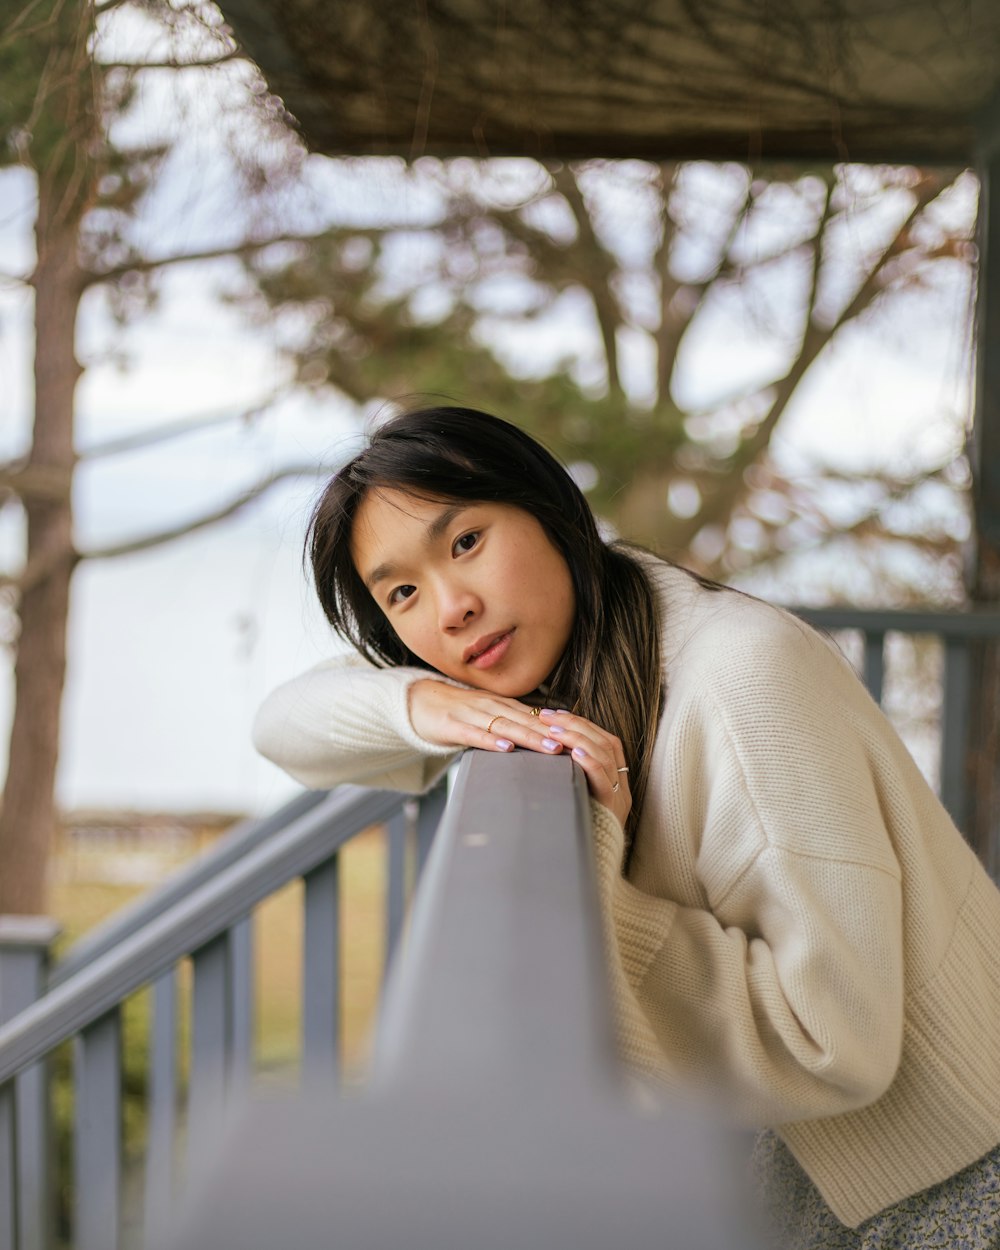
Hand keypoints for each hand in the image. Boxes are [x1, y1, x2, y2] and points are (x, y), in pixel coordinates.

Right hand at [408, 681, 631, 827]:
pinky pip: (474, 734)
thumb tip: (538, 741)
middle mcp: (490, 707)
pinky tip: (505, 749)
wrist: (417, 702)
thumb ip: (509, 726)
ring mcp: (471, 715)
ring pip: (504, 726)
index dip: (556, 727)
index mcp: (501, 706)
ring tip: (550, 748)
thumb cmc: (455, 713)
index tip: (578, 738)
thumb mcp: (485, 717)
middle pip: (525, 720)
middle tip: (574, 745)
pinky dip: (490, 741)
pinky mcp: (452, 725)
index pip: (533, 716)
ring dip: (528, 737)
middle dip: (550, 733)